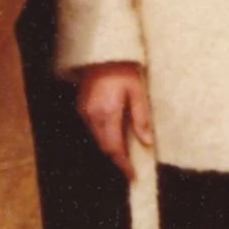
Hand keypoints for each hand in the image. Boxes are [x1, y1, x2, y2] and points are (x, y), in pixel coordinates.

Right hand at [76, 62, 152, 179]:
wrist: (103, 54)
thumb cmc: (123, 70)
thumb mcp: (138, 92)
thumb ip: (141, 118)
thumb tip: (146, 142)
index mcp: (107, 113)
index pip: (114, 148)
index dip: (123, 164)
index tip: (132, 175)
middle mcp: (92, 115)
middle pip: (104, 147)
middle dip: (117, 158)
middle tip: (132, 166)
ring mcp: (85, 111)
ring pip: (98, 139)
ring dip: (111, 147)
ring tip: (127, 150)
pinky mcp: (82, 107)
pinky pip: (93, 128)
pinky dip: (105, 135)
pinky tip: (116, 132)